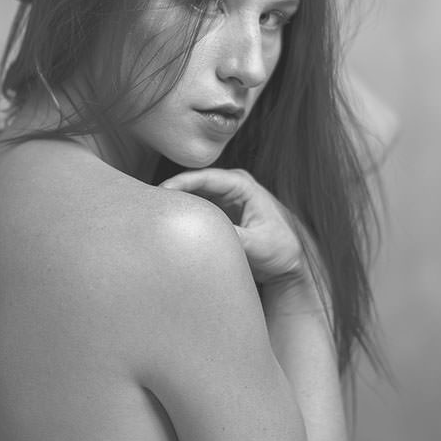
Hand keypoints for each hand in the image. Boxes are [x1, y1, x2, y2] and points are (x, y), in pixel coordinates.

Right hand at [160, 168, 304, 283]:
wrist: (289, 262)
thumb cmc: (280, 249)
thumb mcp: (257, 244)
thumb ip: (233, 238)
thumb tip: (205, 236)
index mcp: (242, 185)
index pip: (205, 178)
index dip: (181, 183)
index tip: (162, 192)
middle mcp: (231, 187)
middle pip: (194, 184)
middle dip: (173, 193)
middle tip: (150, 204)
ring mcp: (224, 199)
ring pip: (192, 197)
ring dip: (177, 205)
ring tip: (155, 214)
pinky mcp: (219, 214)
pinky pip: (196, 210)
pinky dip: (184, 216)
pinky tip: (169, 226)